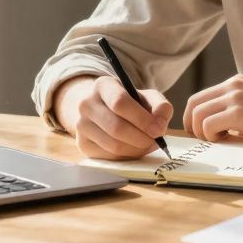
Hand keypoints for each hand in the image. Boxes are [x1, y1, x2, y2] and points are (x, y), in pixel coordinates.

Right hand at [56, 75, 172, 159]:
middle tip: (156, 141)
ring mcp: (81, 125)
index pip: (120, 102)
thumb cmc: (131, 104)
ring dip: (136, 149)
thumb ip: (160, 106)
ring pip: (113, 145)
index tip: (158, 130)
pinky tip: (134, 148)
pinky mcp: (83, 144)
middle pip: (116, 127)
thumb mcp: (147, 98)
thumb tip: (159, 125)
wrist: (105, 111)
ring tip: (147, 144)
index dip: (142, 119)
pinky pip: (109, 156)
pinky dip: (127, 156)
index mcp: (103, 85)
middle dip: (141, 138)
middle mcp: (86, 104)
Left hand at [183, 74, 242, 142]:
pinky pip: (209, 124)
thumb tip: (218, 127)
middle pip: (193, 104)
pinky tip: (227, 140)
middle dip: (192, 126)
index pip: (199, 97)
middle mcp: (232, 86)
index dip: (194, 117)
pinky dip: (212, 136)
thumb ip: (237, 109)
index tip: (201, 133)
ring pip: (198, 114)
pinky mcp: (240, 112)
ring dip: (202, 132)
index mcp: (236, 83)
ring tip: (220, 140)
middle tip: (205, 140)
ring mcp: (235, 97)